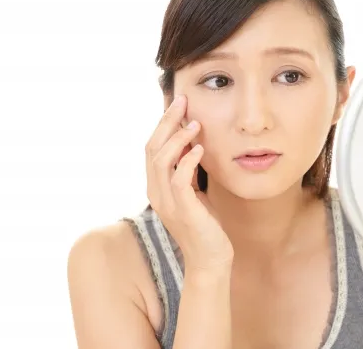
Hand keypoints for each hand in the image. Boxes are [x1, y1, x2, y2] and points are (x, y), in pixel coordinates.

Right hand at [145, 94, 233, 271]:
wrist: (210, 260)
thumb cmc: (206, 225)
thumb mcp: (194, 193)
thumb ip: (188, 171)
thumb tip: (193, 144)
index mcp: (156, 187)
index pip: (152, 148)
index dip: (162, 124)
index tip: (178, 104)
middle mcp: (156, 193)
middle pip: (152, 149)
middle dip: (166, 122)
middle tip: (182, 101)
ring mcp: (167, 203)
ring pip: (161, 161)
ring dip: (178, 139)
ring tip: (195, 124)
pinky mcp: (183, 211)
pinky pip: (179, 179)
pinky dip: (188, 160)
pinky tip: (201, 149)